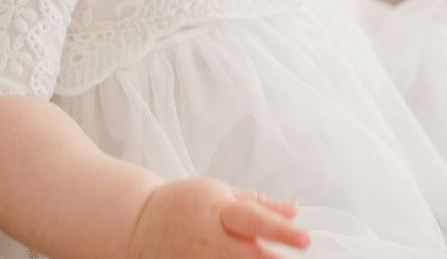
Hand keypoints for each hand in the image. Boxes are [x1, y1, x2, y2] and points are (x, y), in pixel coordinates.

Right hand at [127, 178, 309, 258]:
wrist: (141, 224)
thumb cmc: (186, 204)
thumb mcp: (222, 193)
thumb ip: (260, 203)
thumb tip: (295, 211)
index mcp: (219, 211)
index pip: (253, 218)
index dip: (280, 230)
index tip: (305, 238)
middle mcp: (210, 239)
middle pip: (247, 254)